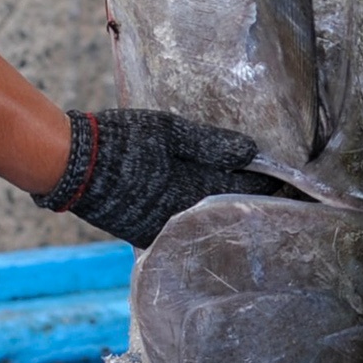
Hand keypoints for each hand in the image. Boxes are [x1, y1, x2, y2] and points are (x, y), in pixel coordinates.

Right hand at [34, 109, 276, 247]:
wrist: (71, 166)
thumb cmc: (121, 141)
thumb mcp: (168, 130)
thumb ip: (210, 143)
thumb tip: (251, 151)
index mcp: (192, 192)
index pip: (244, 191)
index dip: (269, 183)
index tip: (292, 179)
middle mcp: (182, 218)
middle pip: (229, 210)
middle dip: (253, 198)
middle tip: (280, 190)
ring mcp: (163, 229)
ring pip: (208, 220)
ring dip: (228, 208)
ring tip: (250, 197)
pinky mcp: (145, 232)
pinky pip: (185, 225)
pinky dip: (202, 214)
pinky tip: (210, 204)